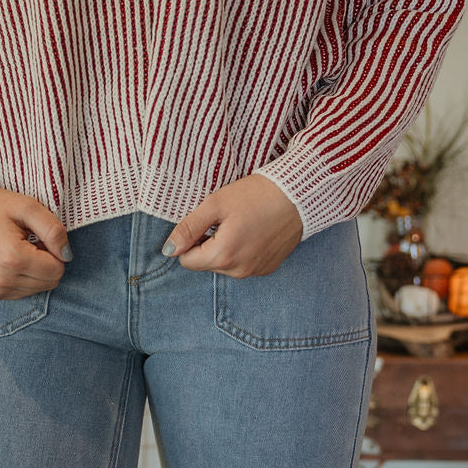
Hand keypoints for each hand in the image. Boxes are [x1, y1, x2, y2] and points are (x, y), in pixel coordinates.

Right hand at [0, 179, 71, 299]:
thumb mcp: (28, 207)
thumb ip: (53, 230)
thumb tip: (67, 255)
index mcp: (12, 259)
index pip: (57, 270)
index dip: (54, 251)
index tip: (37, 236)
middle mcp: (1, 280)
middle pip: (49, 283)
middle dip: (46, 263)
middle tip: (28, 242)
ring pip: (37, 290)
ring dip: (35, 271)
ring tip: (17, 250)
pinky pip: (22, 293)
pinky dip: (22, 278)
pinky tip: (8, 260)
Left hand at [160, 174, 303, 276]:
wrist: (299, 194)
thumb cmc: (256, 194)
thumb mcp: (216, 204)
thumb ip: (189, 228)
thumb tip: (168, 250)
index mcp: (223, 256)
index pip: (187, 261)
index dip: (191, 240)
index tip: (206, 222)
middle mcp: (238, 272)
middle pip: (206, 264)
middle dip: (209, 243)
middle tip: (227, 219)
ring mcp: (255, 272)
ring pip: (224, 265)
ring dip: (226, 248)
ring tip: (243, 224)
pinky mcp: (267, 268)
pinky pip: (243, 264)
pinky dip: (243, 250)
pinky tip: (255, 231)